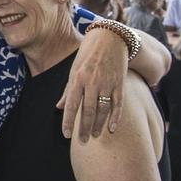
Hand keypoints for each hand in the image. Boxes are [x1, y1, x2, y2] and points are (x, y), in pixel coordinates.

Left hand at [57, 27, 127, 142]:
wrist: (110, 39)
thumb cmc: (87, 55)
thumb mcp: (74, 69)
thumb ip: (68, 90)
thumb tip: (60, 107)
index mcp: (77, 78)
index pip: (72, 105)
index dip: (68, 121)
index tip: (67, 135)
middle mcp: (91, 81)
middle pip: (87, 110)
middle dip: (83, 128)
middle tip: (82, 141)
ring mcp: (107, 82)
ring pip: (102, 109)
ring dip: (98, 124)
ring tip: (94, 136)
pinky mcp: (120, 83)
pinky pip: (118, 104)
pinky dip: (116, 117)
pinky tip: (112, 128)